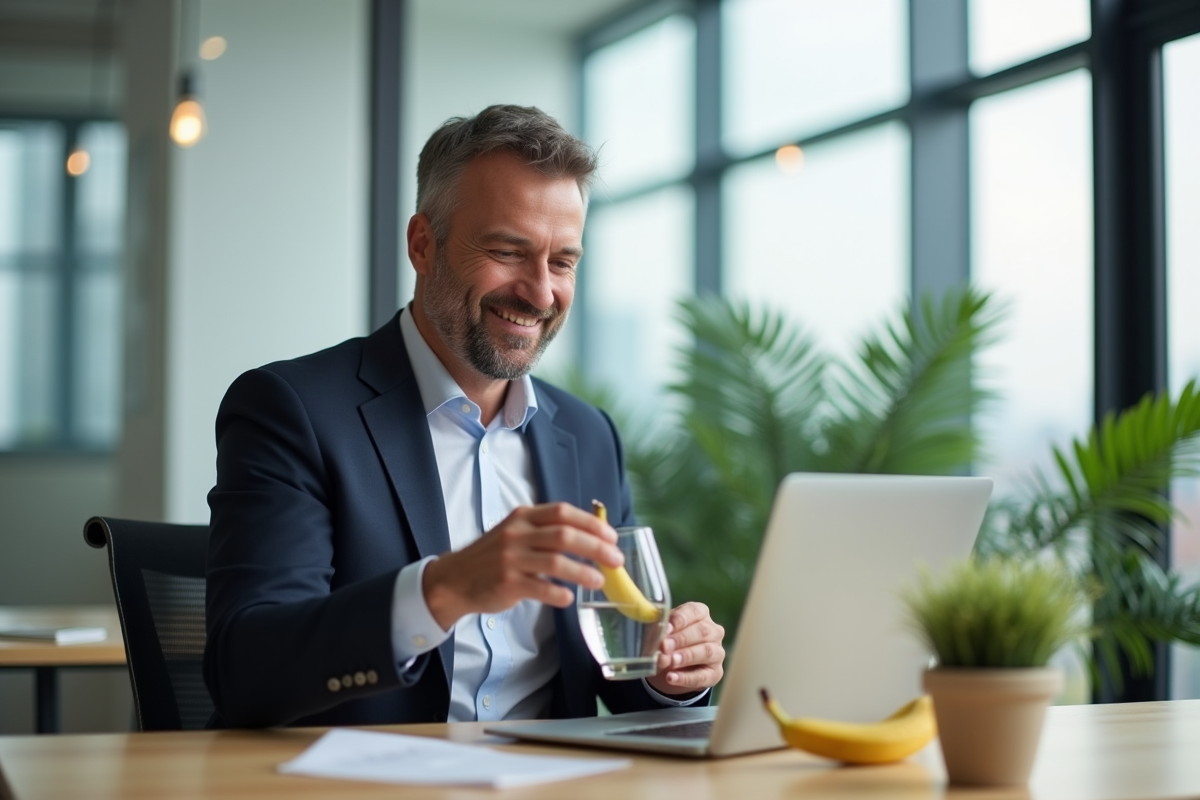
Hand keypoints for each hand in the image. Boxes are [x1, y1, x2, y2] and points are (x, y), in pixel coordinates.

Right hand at [422, 502, 623, 630]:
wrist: (455, 578)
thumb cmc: (493, 556)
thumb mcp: (515, 532)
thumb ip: (545, 530)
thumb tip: (590, 537)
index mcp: (523, 517)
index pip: (562, 512)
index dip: (590, 523)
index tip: (611, 536)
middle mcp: (517, 534)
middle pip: (564, 535)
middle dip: (596, 547)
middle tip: (616, 560)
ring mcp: (511, 558)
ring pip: (556, 562)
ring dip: (583, 572)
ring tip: (600, 581)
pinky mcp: (506, 583)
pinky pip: (540, 588)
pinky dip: (558, 593)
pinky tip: (569, 598)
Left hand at [645, 602, 725, 696]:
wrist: (671, 667)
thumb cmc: (668, 642)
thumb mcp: (662, 635)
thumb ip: (661, 637)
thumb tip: (661, 647)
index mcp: (700, 614)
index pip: (695, 611)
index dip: (680, 619)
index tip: (666, 628)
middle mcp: (713, 631)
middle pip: (702, 631)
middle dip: (682, 639)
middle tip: (665, 646)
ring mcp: (717, 652)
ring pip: (706, 652)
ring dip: (687, 656)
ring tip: (671, 661)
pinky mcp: (715, 673)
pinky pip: (702, 676)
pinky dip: (685, 678)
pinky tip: (671, 678)